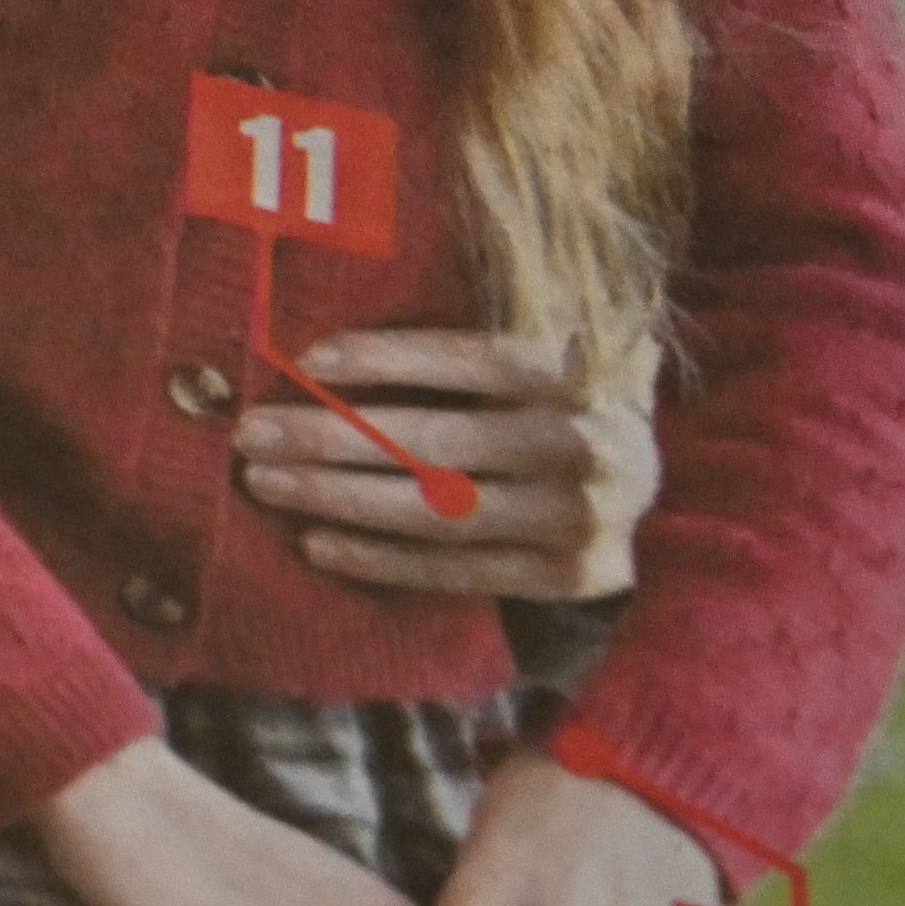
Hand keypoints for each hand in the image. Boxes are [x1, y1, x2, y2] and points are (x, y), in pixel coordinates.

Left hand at [239, 330, 652, 601]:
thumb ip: (481, 330)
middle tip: (251, 433)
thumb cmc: (564, 399)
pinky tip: (316, 543)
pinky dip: (380, 559)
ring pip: (435, 511)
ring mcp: (578, 517)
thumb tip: (346, 330)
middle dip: (329, 437)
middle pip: (435, 442)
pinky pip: (457, 570)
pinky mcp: (567, 575)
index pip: (470, 360)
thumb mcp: (553, 343)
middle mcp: (583, 443)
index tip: (308, 359)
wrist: (653, 487)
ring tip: (265, 483)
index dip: (388, 358)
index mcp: (577, 371)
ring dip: (338, 498)